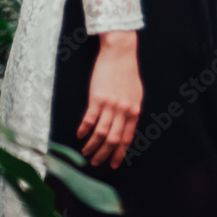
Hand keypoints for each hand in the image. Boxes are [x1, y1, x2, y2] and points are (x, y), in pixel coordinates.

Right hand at [77, 31, 143, 168]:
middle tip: (96, 163)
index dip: (119, 153)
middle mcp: (124, 110)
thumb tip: (125, 128)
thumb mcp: (136, 93)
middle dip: (104, 155)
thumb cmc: (127, 71)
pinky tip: (80, 135)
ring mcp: (110, 104)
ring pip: (100, 133)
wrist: (120, 52)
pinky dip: (84, 130)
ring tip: (86, 153)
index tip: (113, 164)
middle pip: (113, 140)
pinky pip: (89, 120)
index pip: (127, 138)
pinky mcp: (97, 98)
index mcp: (134, 110)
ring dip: (92, 146)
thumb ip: (131, 111)